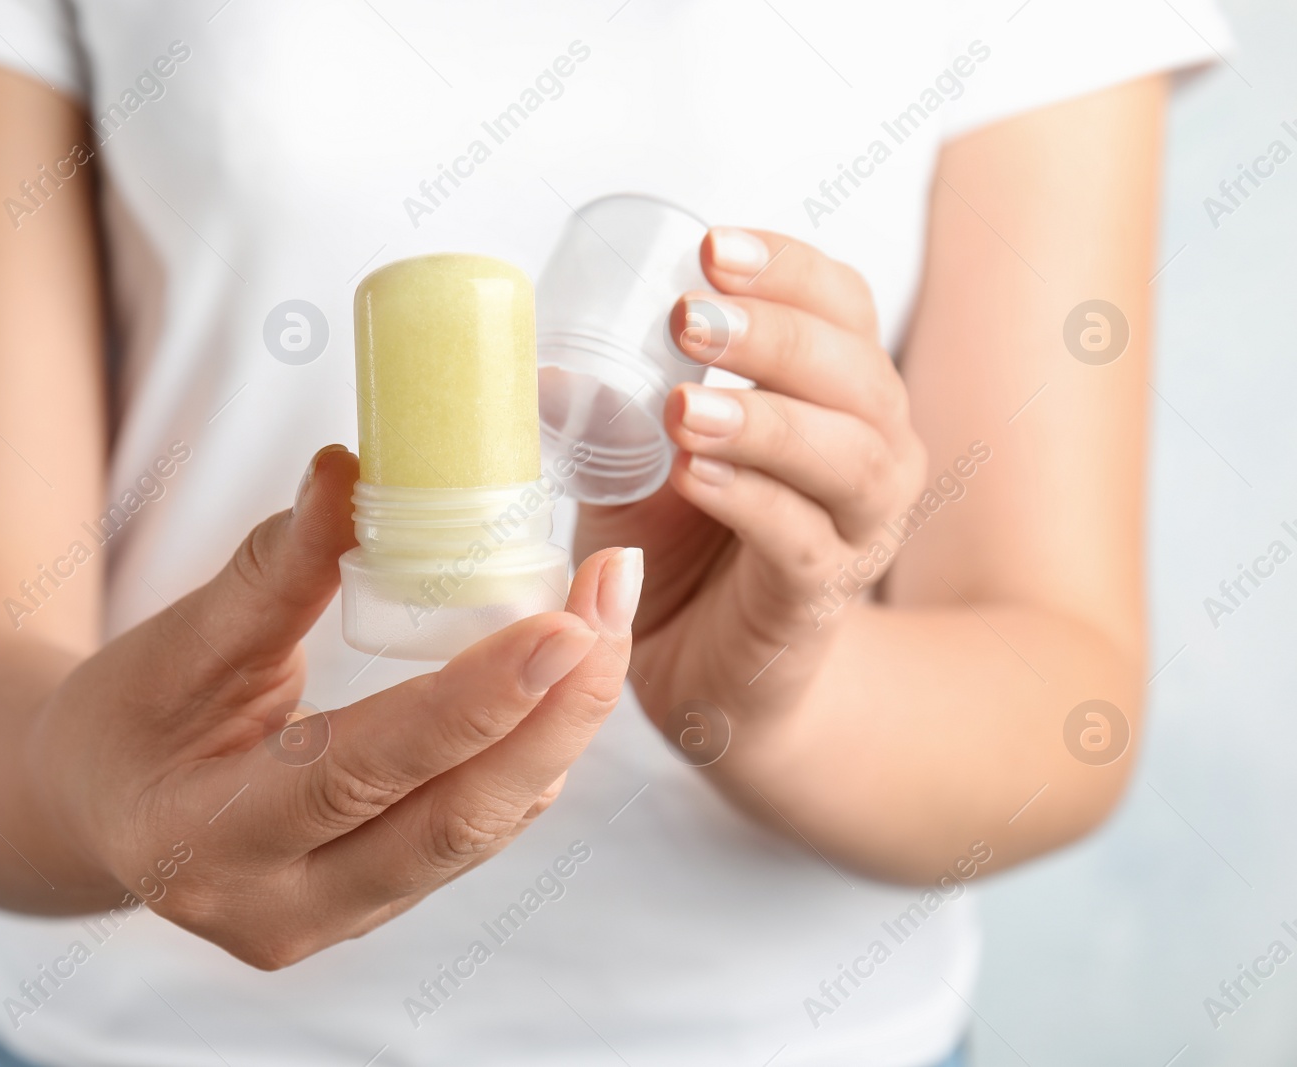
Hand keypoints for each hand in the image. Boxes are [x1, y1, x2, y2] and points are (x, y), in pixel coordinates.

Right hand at [26, 446, 640, 968]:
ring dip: (554, 734)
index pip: (362, 772)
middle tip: (613, 610)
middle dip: (553, 718)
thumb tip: (350, 470)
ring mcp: (330, 921)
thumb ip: (270, 571)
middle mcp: (278, 907)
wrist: (97, 806)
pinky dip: (521, 763)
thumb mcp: (178, 642)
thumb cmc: (128, 716)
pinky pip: (467, 838)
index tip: (564, 623)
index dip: (471, 702)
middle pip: (450, 825)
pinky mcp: (370, 906)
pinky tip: (558, 691)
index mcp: (207, 840)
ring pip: (474, 835)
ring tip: (605, 628)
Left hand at [574, 227, 924, 744]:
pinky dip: (750, 502)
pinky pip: (801, 541)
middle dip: (772, 335)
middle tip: (689, 319)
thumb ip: (610, 410)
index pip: (841, 305)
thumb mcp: (640, 460)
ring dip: (764, 420)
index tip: (712, 248)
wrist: (711, 671)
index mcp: (837, 393)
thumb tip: (538, 363)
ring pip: (845, 456)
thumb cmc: (685, 548)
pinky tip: (696, 476)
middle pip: (855, 371)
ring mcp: (857, 528)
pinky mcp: (819, 598)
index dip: (789, 268)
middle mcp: (872, 450)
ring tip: (685, 406)